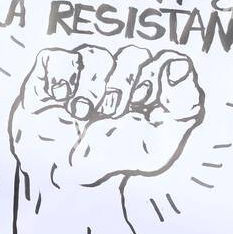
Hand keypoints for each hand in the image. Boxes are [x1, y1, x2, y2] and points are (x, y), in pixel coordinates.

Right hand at [7, 44, 205, 231]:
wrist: (71, 180)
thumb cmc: (117, 159)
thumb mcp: (160, 143)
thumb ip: (182, 105)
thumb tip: (179, 66)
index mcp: (151, 84)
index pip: (166, 60)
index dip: (158, 76)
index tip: (145, 102)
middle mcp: (120, 72)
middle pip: (132, 54)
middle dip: (123, 85)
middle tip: (112, 113)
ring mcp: (84, 71)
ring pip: (94, 55)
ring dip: (91, 87)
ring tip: (82, 113)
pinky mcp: (50, 77)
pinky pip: (55, 57)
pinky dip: (60, 77)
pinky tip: (62, 99)